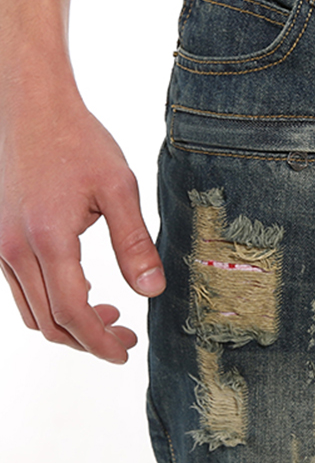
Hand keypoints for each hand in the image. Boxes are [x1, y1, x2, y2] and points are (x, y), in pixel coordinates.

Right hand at [0, 93, 163, 362]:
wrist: (31, 110)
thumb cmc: (78, 142)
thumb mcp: (119, 188)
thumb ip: (134, 243)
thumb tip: (153, 291)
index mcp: (47, 240)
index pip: (72, 313)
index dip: (100, 342)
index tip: (126, 352)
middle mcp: (13, 250)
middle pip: (48, 322)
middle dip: (88, 340)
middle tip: (127, 337)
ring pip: (31, 311)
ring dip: (68, 324)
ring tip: (111, 316)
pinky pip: (20, 289)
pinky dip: (50, 303)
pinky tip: (84, 290)